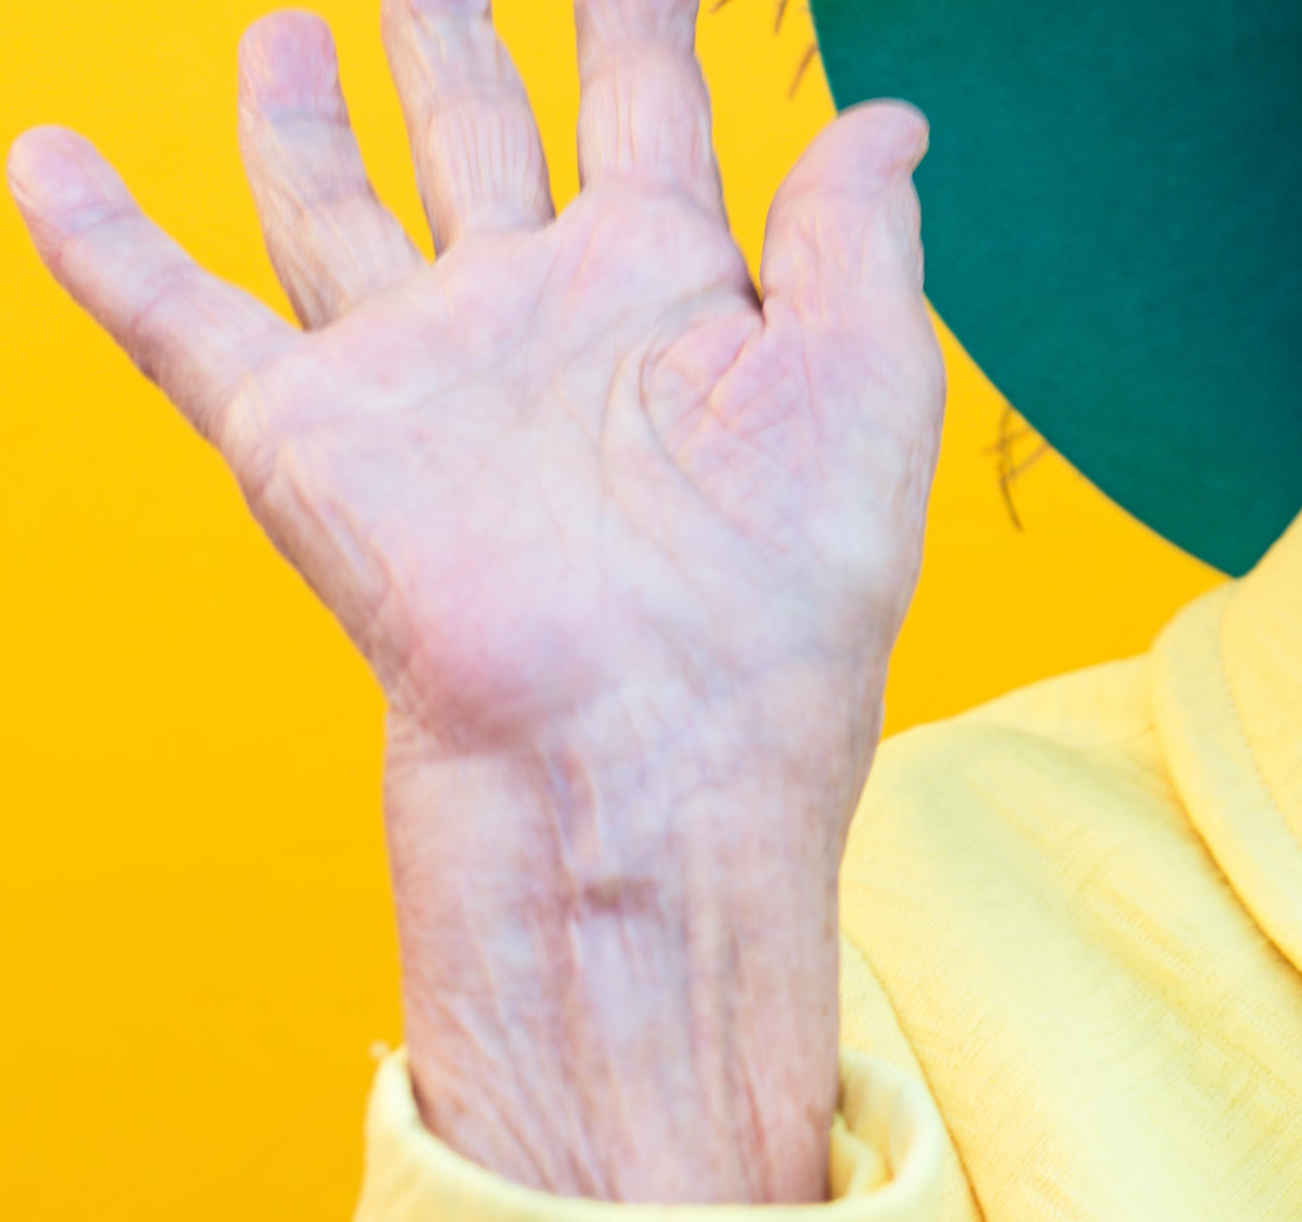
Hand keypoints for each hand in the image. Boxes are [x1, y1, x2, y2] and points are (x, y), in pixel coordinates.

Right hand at [8, 1, 943, 1201]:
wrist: (652, 743)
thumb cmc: (788, 591)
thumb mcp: (866, 381)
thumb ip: (857, 236)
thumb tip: (891, 119)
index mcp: (675, 294)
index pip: (651, 115)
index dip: (642, 25)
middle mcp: (538, 317)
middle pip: (481, 131)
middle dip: (454, 37)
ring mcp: (418, 369)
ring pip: (337, 201)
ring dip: (306, 116)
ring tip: (289, 27)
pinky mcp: (307, 436)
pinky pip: (177, 317)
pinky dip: (102, 242)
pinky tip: (50, 164)